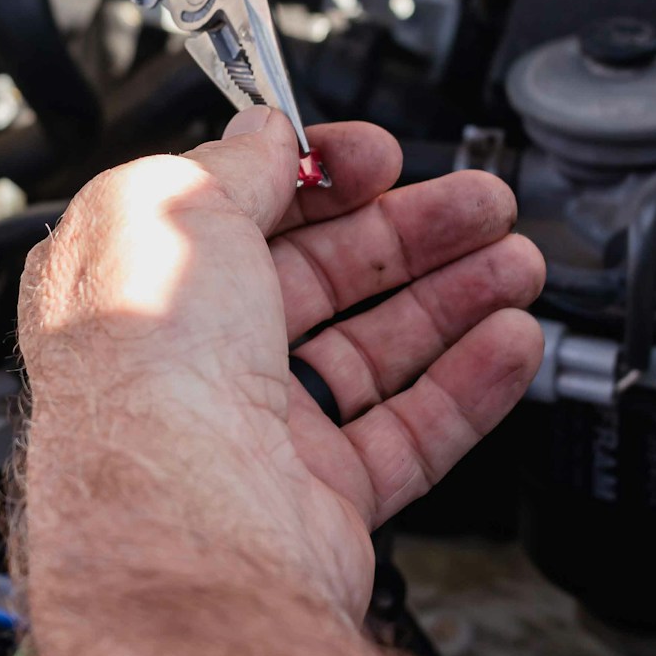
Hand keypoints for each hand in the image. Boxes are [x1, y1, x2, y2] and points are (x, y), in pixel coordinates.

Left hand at [14, 107, 544, 618]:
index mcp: (138, 285)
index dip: (316, 176)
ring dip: (452, 300)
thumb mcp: (176, 205)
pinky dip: (465, 387)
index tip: (377, 157)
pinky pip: (407, 435)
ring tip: (517, 263)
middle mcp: (192, 361)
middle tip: (480, 205)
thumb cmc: (147, 365)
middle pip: (320, 279)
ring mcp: (257, 434)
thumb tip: (266, 133)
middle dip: (410, 232)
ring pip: (372, 354)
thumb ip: (233, 163)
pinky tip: (509, 342)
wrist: (180, 522)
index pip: (238, 212)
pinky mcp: (317, 500)